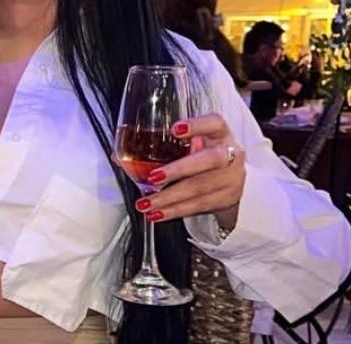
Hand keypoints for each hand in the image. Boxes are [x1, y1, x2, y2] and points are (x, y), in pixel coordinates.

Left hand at [136, 115, 245, 232]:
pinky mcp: (226, 198)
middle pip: (208, 159)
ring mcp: (230, 177)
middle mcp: (229, 153)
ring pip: (199, 188)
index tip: (175, 129)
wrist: (232, 185)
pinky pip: (197, 205)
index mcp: (220, 135)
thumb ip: (161, 150)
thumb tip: (118, 157)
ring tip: (145, 203)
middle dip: (178, 169)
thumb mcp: (190, 151)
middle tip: (153, 177)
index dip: (197, 125)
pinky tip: (157, 214)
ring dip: (168, 197)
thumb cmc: (203, 162)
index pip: (215, 123)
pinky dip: (174, 211)